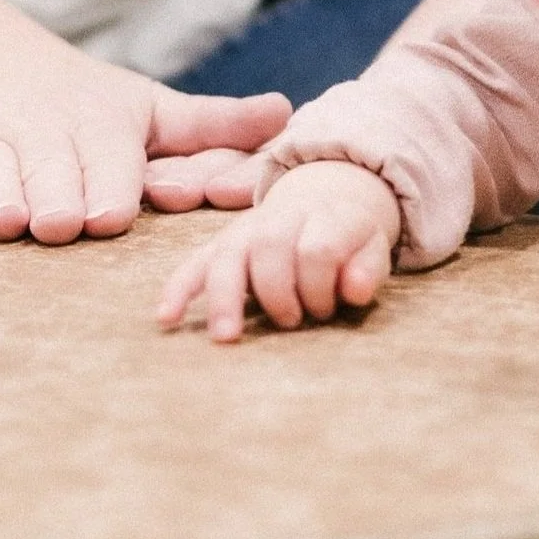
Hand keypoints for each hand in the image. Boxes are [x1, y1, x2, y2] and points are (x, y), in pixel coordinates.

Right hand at [0, 28, 289, 244]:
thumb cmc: (86, 103)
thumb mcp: (150, 108)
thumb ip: (213, 124)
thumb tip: (286, 115)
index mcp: (98, 122)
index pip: (106, 157)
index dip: (108, 185)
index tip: (108, 216)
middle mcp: (41, 128)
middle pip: (48, 169)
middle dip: (54, 196)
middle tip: (62, 225)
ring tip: (6, 221)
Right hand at [155, 161, 402, 343]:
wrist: (322, 202)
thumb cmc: (348, 242)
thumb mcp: (371, 250)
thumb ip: (367, 269)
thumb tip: (354, 291)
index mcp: (323, 217)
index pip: (317, 248)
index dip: (321, 285)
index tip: (328, 310)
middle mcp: (279, 218)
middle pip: (270, 246)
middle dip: (279, 292)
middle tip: (291, 322)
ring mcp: (246, 231)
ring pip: (228, 255)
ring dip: (225, 297)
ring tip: (226, 336)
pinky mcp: (220, 246)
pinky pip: (194, 264)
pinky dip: (179, 289)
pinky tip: (167, 317)